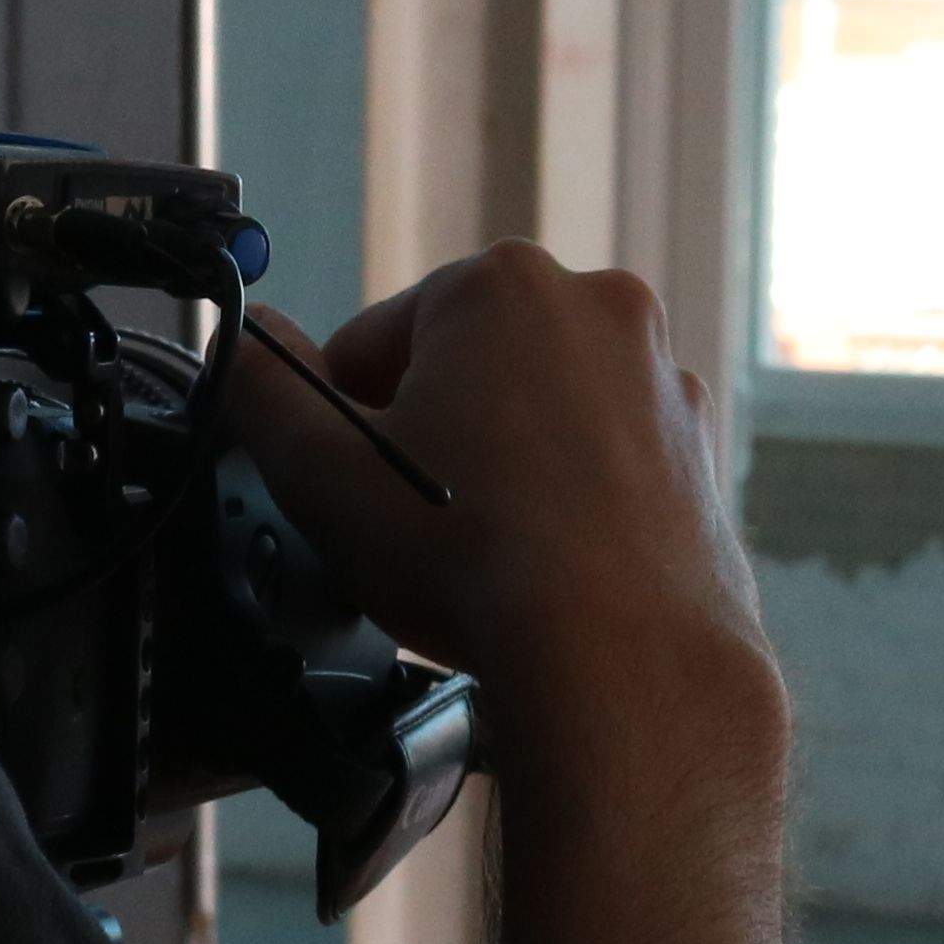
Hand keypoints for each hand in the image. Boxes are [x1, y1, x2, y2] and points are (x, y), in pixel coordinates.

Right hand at [225, 246, 776, 730]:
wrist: (621, 659)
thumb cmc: (473, 559)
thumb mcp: (319, 470)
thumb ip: (259, 386)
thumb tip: (244, 341)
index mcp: (499, 283)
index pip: (372, 343)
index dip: (346, 424)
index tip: (356, 490)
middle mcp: (597, 306)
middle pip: (463, 368)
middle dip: (433, 436)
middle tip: (420, 527)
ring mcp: (661, 377)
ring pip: (537, 413)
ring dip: (502, 465)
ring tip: (485, 551)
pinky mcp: (698, 449)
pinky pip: (602, 460)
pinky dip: (571, 497)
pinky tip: (547, 563)